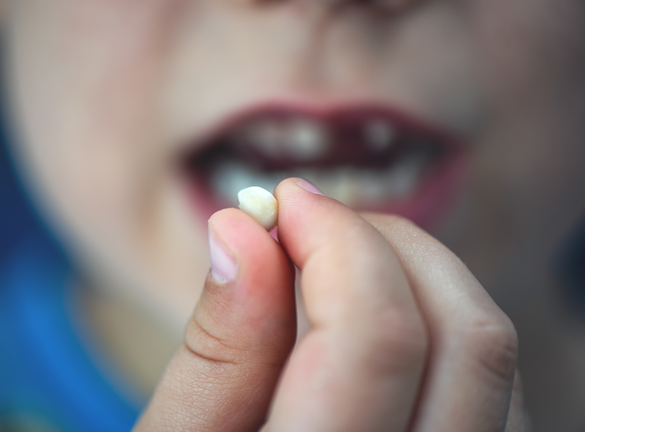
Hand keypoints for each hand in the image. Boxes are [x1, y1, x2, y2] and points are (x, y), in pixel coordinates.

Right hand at [133, 178, 528, 431]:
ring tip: (337, 266)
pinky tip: (375, 321)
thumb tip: (241, 229)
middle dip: (384, 246)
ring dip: (419, 277)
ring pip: (493, 357)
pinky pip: (495, 388)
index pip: (375, 341)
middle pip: (464, 336)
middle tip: (309, 225)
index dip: (333, 243)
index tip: (281, 205)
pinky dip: (440, 325)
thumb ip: (215, 350)